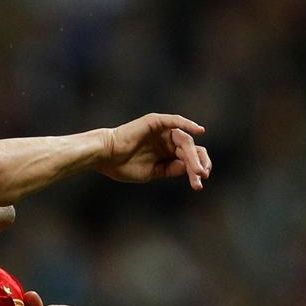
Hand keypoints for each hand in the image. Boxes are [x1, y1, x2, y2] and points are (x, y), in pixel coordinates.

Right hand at [96, 113, 211, 189]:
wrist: (105, 156)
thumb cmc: (122, 166)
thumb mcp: (152, 172)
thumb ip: (170, 169)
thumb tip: (189, 168)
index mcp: (165, 153)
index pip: (187, 160)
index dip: (195, 170)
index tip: (199, 184)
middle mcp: (166, 140)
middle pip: (190, 150)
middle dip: (197, 164)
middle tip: (201, 176)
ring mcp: (161, 130)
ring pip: (185, 140)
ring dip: (193, 154)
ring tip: (197, 169)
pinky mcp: (155, 122)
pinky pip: (175, 120)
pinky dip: (187, 124)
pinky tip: (199, 130)